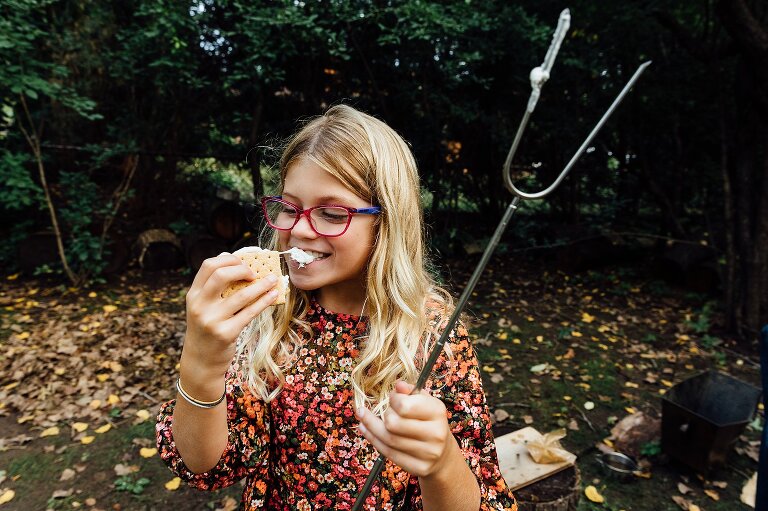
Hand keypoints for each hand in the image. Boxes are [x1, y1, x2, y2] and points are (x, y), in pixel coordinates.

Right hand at [181, 252, 278, 382]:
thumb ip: (215, 288)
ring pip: (241, 295)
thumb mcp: (203, 307)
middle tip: (254, 273)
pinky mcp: (226, 333)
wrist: (201, 361)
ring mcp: (212, 320)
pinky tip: (273, 295)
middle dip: (242, 268)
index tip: (242, 261)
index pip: (208, 265)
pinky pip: (250, 313)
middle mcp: (200, 305)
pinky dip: (264, 301)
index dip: (228, 259)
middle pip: (221, 274)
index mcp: (193, 295)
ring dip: (261, 285)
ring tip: (273, 279)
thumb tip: (239, 262)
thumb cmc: (208, 328)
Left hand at [356, 381, 452, 477]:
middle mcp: (435, 433)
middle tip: (386, 412)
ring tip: (362, 417)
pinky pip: (389, 453)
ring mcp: (428, 453)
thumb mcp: (425, 402)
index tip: (392, 398)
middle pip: (394, 424)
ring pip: (389, 439)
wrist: (443, 455)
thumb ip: (411, 392)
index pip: (405, 406)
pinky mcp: (419, 467)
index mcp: (437, 412)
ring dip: (371, 427)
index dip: (393, 400)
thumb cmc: (430, 422)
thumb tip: (398, 385)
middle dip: (384, 415)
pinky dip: (373, 439)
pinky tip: (365, 429)